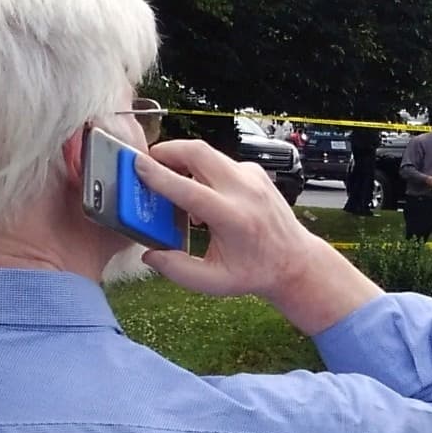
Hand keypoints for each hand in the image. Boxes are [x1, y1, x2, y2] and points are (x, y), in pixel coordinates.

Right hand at [131, 140, 380, 333]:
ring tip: (168, 179)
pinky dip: (201, 169)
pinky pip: (220, 162)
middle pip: (198, 153)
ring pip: (208, 153)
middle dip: (167, 151)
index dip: (160, 175)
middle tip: (147, 162)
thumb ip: (177, 270)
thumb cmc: (254, 272)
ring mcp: (252, 177)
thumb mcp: (213, 282)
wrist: (294, 261)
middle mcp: (244, 191)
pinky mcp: (254, 172)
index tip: (137, 164)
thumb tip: (149, 254)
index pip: (189, 189)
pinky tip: (199, 193)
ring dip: (183, 159)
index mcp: (233, 218)